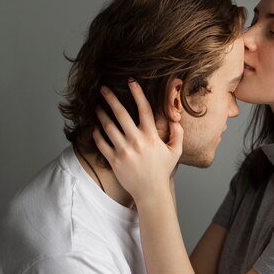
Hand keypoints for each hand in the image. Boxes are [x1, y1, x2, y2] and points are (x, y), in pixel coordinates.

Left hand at [92, 81, 182, 205]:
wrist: (151, 192)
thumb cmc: (162, 171)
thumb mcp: (175, 152)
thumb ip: (178, 134)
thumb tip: (175, 118)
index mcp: (151, 137)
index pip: (144, 109)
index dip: (137, 93)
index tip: (130, 81)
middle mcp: (137, 141)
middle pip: (120, 114)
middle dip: (110, 98)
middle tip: (103, 88)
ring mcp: (124, 151)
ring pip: (108, 126)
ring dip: (101, 114)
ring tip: (97, 106)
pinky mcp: (114, 161)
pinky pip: (102, 143)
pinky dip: (97, 133)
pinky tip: (95, 127)